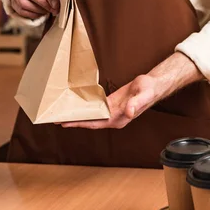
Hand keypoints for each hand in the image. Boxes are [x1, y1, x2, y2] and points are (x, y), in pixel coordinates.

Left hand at [61, 53, 203, 129]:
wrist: (154, 85)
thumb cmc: (149, 89)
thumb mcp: (143, 94)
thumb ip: (136, 103)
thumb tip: (128, 112)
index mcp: (119, 118)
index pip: (94, 123)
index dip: (79, 123)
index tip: (64, 123)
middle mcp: (113, 118)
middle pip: (89, 122)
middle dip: (73, 121)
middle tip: (55, 120)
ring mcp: (112, 113)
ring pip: (91, 117)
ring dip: (77, 116)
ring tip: (61, 114)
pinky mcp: (111, 105)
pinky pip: (95, 109)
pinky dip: (85, 109)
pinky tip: (76, 106)